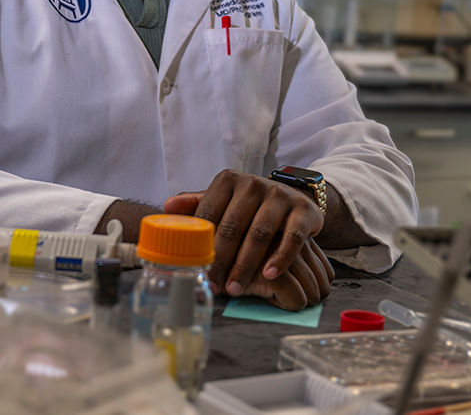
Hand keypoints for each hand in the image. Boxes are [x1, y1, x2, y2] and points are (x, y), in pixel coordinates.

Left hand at [165, 169, 329, 303]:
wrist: (293, 199)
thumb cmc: (250, 206)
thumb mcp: (223, 202)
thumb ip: (196, 205)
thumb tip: (167, 208)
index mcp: (228, 181)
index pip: (209, 215)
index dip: (201, 246)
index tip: (197, 271)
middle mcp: (253, 184)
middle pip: (232, 227)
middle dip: (221, 261)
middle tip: (214, 285)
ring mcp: (279, 195)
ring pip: (259, 234)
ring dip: (246, 265)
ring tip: (235, 288)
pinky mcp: (302, 209)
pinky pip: (291, 238)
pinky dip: (280, 258)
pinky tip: (268, 275)